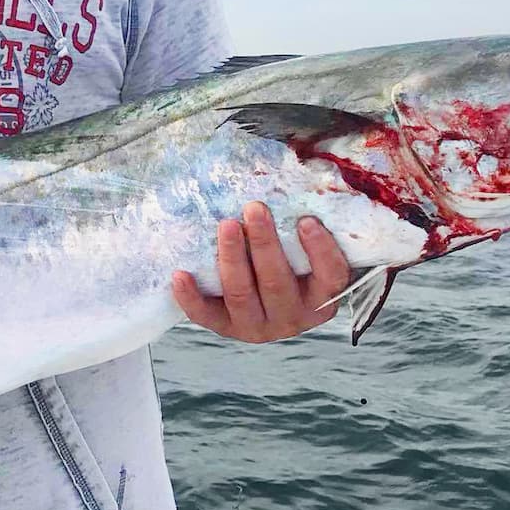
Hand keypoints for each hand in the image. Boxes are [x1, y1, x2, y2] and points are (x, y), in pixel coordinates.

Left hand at [171, 201, 349, 342]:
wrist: (268, 304)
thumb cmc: (291, 265)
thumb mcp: (307, 252)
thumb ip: (306, 228)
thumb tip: (295, 181)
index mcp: (319, 299)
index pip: (329, 277)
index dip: (320, 250)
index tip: (306, 221)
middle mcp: (292, 317)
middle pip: (277, 283)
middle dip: (264, 244)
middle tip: (254, 208)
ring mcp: (258, 327)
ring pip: (242, 295)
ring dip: (232, 258)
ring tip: (226, 225)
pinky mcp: (227, 328)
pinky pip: (206, 316)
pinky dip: (191, 297)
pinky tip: (180, 275)